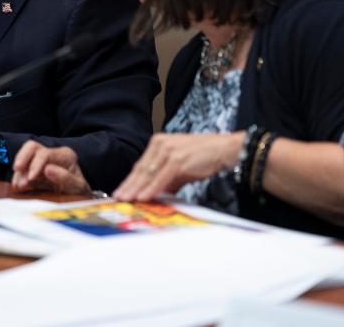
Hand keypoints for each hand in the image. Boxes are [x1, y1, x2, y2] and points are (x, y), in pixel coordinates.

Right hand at [11, 141, 92, 194]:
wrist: (79, 197)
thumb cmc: (80, 191)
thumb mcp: (79, 187)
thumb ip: (66, 178)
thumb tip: (47, 169)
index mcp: (65, 155)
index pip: (44, 154)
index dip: (35, 164)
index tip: (30, 178)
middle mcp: (52, 155)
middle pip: (31, 147)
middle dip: (22, 158)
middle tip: (16, 170)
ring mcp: (41, 162)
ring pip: (24, 157)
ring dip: (19, 171)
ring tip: (18, 185)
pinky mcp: (34, 170)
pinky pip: (22, 169)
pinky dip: (18, 177)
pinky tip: (18, 186)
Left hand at [113, 132, 243, 201]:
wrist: (225, 149)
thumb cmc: (204, 157)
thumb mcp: (180, 167)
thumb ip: (167, 179)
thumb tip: (155, 193)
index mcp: (158, 144)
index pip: (141, 166)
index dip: (130, 180)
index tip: (121, 191)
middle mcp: (160, 145)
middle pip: (141, 170)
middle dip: (129, 186)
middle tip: (118, 198)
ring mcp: (168, 151)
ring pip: (148, 174)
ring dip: (136, 189)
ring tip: (127, 200)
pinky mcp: (178, 160)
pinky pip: (161, 178)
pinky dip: (151, 188)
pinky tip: (143, 197)